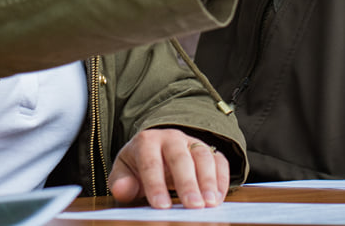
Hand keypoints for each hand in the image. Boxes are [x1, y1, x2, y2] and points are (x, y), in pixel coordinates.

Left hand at [108, 128, 228, 209]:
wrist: (155, 149)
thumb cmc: (138, 165)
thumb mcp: (124, 172)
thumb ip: (121, 182)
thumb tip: (122, 190)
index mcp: (147, 141)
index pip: (150, 161)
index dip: (155, 184)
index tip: (161, 206)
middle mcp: (171, 138)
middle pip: (180, 157)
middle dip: (187, 182)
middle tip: (192, 206)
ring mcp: (192, 142)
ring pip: (203, 156)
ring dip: (208, 181)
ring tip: (210, 204)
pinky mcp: (209, 151)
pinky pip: (220, 161)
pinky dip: (222, 179)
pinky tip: (219, 198)